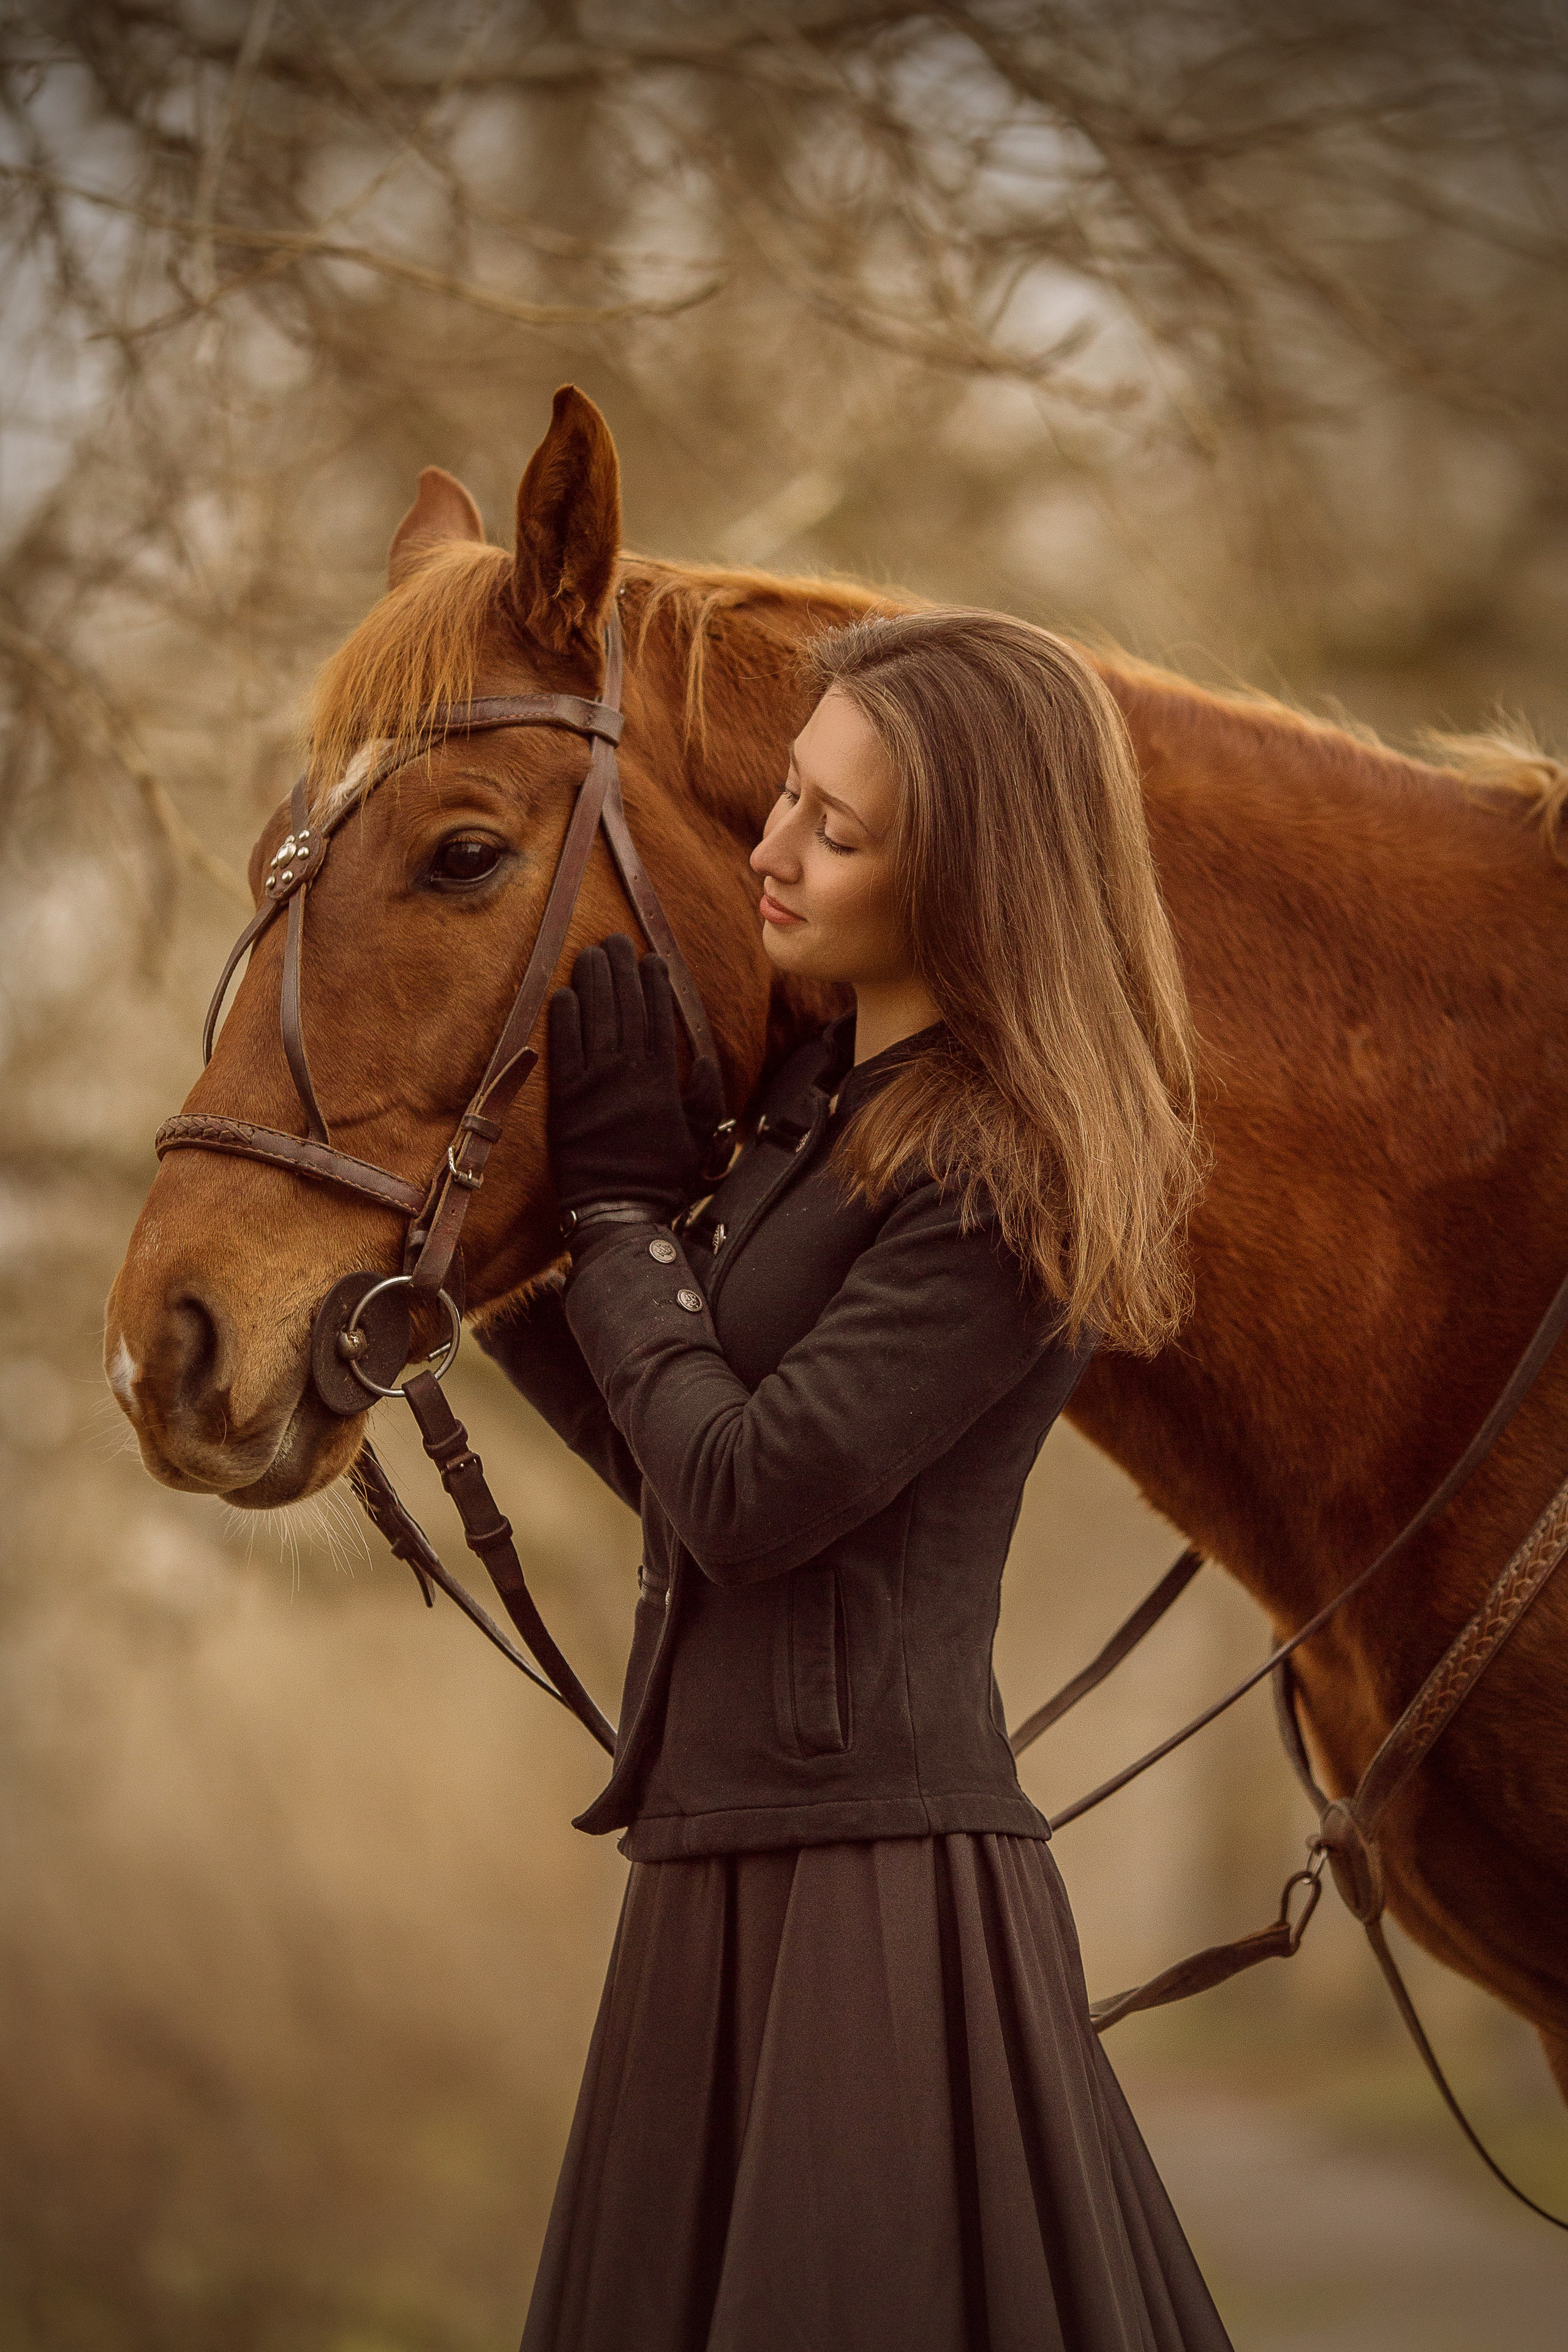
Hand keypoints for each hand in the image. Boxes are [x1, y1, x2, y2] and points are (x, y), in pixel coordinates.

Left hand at [547, 934, 723, 1221]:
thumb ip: (702, 1096)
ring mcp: (594, 1084)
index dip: (653, 984)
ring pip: (594, 1019)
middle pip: (623, 1008)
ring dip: (592, 982)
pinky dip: (563, 1019)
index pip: (657, 1018)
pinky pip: (563, 1048)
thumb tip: (700, 1058)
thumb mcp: (698, 1137)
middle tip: (616, 940)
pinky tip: (562, 992)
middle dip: (620, 970)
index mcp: (661, 1080)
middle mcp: (627, 1074)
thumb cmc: (662, 1177)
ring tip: (590, 952)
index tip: (652, 957)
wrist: (618, 1210)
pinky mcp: (564, 1098)